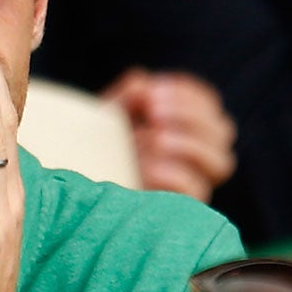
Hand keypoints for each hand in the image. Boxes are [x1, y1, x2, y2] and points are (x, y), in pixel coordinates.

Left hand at [101, 67, 235, 200]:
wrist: (70, 192)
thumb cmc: (92, 151)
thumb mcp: (105, 119)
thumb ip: (125, 97)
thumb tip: (140, 81)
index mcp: (185, 130)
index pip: (209, 106)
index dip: (186, 93)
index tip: (152, 88)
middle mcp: (196, 159)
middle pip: (222, 132)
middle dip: (189, 115)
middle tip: (153, 111)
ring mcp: (191, 184)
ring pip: (220, 162)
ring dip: (187, 144)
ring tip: (149, 137)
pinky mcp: (179, 209)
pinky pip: (196, 191)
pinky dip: (174, 174)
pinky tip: (147, 164)